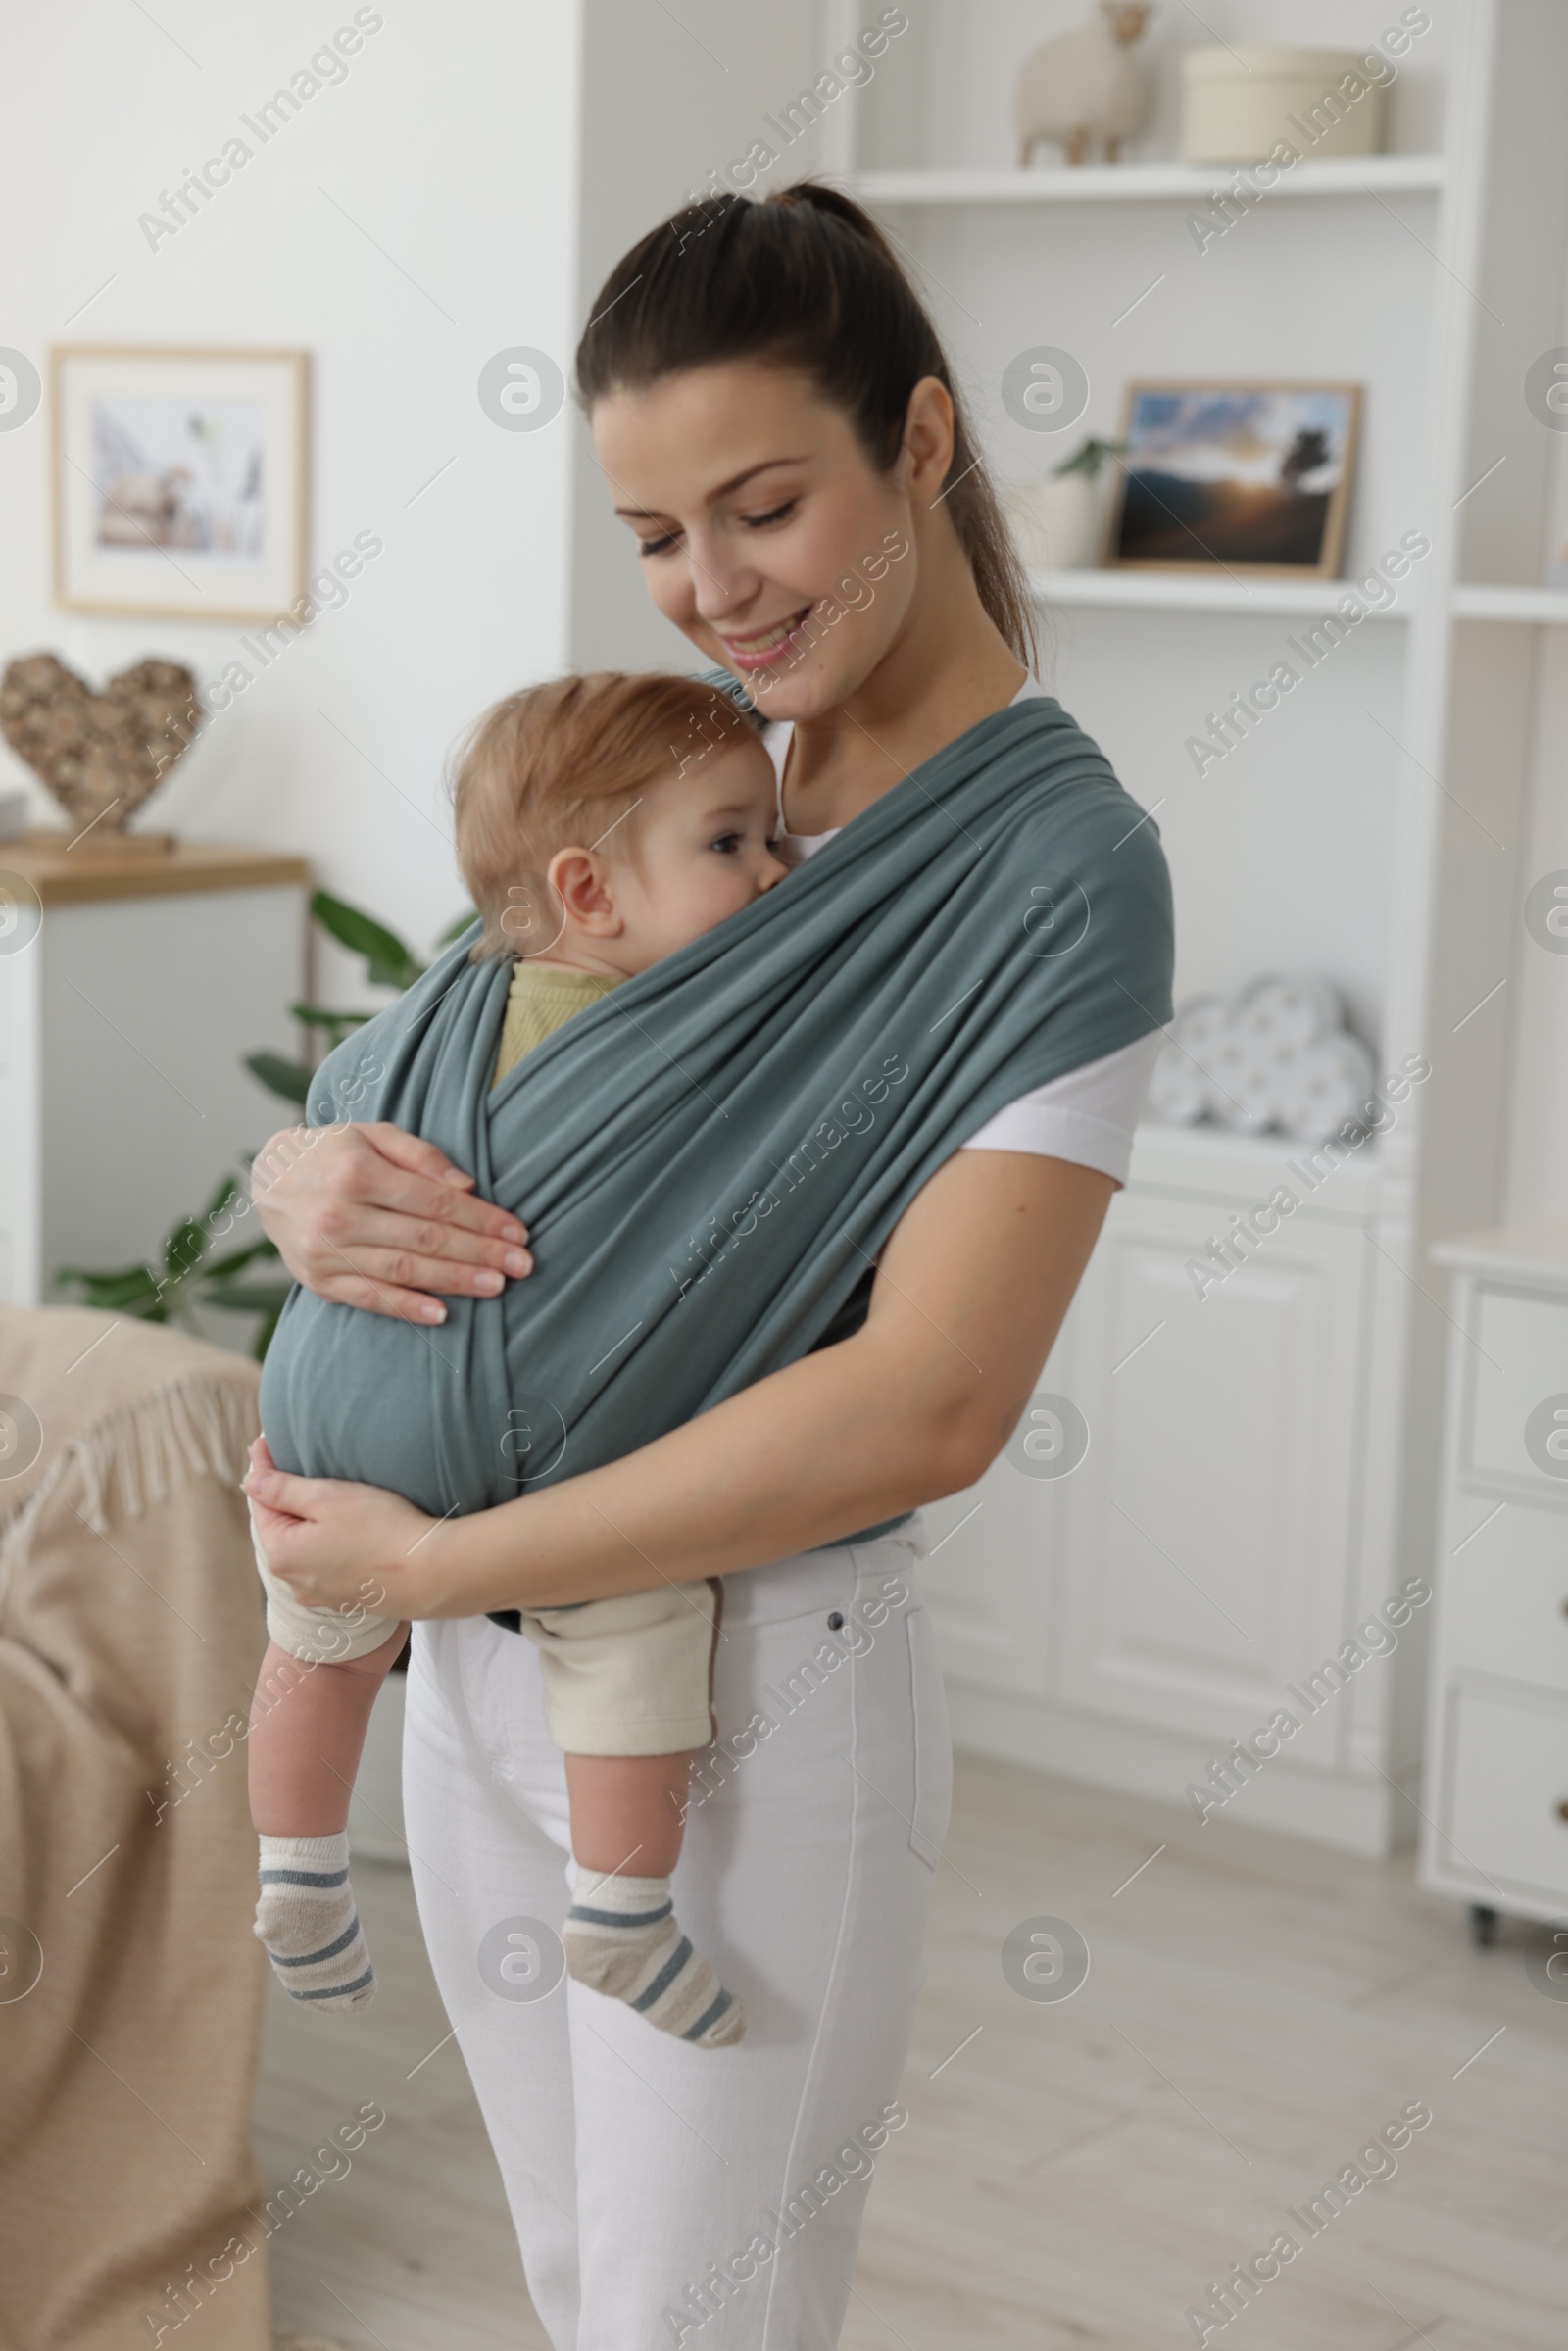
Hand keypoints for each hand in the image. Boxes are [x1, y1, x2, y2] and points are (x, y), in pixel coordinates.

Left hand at [245, 1436, 441, 1616]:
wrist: (432, 1574)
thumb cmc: (380, 1529)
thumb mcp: (326, 1497)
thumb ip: (282, 1488)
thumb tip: (250, 1479)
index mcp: (281, 1553)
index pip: (261, 1502)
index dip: (263, 1467)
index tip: (265, 1438)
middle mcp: (294, 1580)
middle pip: (280, 1527)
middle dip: (284, 1495)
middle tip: (286, 1460)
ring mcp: (321, 1594)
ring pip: (303, 1547)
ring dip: (307, 1521)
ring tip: (318, 1493)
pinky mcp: (347, 1598)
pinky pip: (326, 1563)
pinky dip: (327, 1543)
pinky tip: (345, 1529)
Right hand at [250, 1120, 533, 1322]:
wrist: (269, 1179)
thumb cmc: (332, 1152)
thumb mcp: (373, 1134)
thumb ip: (421, 1155)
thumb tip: (467, 1185)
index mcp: (357, 1172)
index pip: (434, 1202)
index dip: (481, 1219)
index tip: (517, 1232)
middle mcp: (339, 1213)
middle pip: (425, 1238)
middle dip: (480, 1253)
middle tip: (523, 1265)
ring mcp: (327, 1251)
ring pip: (403, 1270)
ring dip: (454, 1281)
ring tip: (496, 1286)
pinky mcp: (319, 1281)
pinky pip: (370, 1298)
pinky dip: (406, 1307)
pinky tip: (441, 1313)